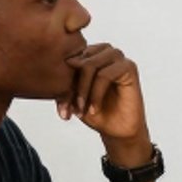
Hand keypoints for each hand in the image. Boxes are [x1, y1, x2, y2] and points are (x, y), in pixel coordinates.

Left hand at [60, 42, 149, 158]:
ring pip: (90, 65)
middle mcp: (103, 51)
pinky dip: (96, 94)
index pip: (68, 57)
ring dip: (83, 89)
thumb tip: (52, 75)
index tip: (61, 106)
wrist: (117, 130)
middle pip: (78, 59)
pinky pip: (104, 75)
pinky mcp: (129, 67)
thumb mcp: (71, 96)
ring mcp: (117, 57)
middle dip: (71, 86)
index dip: (61, 80)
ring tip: (81, 108)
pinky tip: (94, 109)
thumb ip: (63, 82)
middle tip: (70, 108)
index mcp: (89, 53)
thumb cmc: (96, 112)